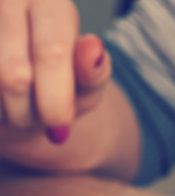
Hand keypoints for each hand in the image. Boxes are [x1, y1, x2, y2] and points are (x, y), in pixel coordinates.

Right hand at [0, 0, 110, 145]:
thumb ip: (94, 73)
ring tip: (18, 108)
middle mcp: (9, 0)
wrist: (23, 87)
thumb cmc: (60, 82)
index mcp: (50, 3)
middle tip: (39, 121)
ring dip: (6, 112)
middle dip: (27, 113)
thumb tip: (93, 49)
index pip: (51, 53)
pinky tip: (1, 101)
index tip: (59, 130)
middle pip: (14, 75)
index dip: (55, 99)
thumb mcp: (86, 84)